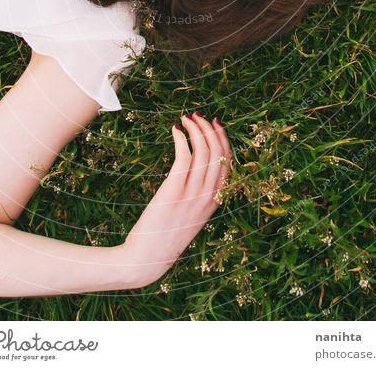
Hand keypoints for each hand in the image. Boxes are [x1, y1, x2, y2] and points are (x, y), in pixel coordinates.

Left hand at [123, 113, 231, 287]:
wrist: (146, 259)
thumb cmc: (165, 238)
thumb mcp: (191, 217)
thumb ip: (198, 197)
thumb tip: (195, 170)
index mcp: (216, 202)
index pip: (229, 163)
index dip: (224, 139)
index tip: (216, 123)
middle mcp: (208, 197)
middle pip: (219, 153)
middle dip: (210, 129)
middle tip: (198, 116)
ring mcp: (192, 194)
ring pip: (204, 151)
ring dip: (196, 129)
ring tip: (186, 118)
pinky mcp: (174, 191)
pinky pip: (184, 156)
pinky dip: (182, 138)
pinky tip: (175, 130)